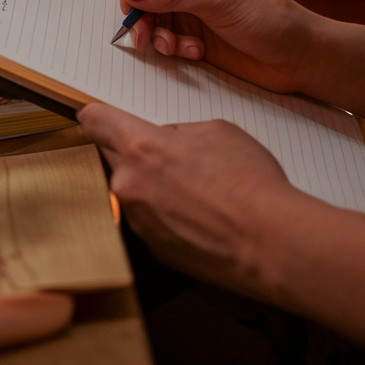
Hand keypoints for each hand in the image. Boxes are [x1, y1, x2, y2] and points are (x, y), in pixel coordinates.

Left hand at [79, 102, 300, 294]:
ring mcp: (138, 222)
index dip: (96, 114)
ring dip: (152, 185)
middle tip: (164, 154)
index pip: (96, 121)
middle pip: (111, 157)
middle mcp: (129, 185)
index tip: (95, 115)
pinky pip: (150, 219)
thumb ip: (177, 133)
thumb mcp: (215, 131)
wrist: (270, 242)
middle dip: (132, 151)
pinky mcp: (153, 250)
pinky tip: (198, 213)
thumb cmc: (249, 183)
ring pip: (133, 191)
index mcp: (141, 148)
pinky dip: (166, 214)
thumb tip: (166, 142)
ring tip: (195, 188)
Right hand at [120, 0, 327, 94]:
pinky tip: (195, 53)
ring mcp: (189, 11)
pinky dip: (172, 49)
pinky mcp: (193, 36)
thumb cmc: (270, 18)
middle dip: (141, 16)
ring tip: (176, 49)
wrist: (299, 56)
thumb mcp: (220, 3)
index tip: (132, 5)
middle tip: (144, 38)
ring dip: (157, 36)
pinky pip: (165, 40)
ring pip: (150, 20)